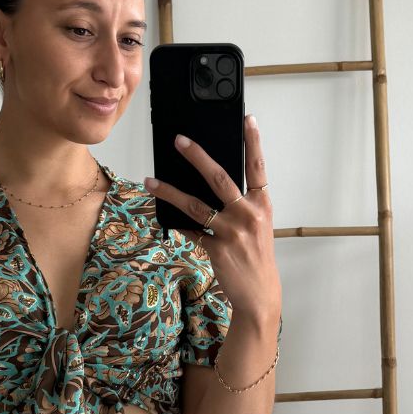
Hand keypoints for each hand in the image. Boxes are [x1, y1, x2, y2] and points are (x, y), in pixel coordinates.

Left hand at [145, 114, 281, 320]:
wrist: (260, 294)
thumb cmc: (256, 257)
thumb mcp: (257, 226)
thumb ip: (241, 204)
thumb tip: (210, 184)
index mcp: (261, 204)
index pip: (257, 167)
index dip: (253, 142)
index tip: (248, 119)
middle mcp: (248, 214)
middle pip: (219, 177)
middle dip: (196, 156)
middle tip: (178, 140)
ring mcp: (232, 231)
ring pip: (195, 204)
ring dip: (169, 191)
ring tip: (150, 181)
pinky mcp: (217, 249)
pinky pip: (191, 230)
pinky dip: (177, 223)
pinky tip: (165, 217)